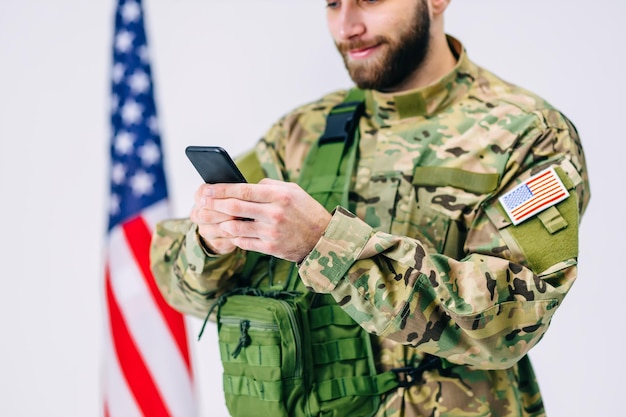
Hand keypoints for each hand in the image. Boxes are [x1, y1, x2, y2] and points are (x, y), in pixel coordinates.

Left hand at [190, 179, 331, 261]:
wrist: (323, 239)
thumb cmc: (306, 210)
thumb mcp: (293, 190)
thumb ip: (269, 185)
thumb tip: (244, 184)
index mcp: (279, 195)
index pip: (243, 190)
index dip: (221, 190)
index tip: (206, 189)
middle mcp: (274, 213)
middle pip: (235, 208)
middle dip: (214, 204)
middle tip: (201, 202)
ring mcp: (272, 232)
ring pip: (236, 227)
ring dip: (221, 223)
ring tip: (211, 219)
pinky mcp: (270, 247)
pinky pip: (244, 242)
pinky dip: (234, 237)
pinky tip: (228, 233)